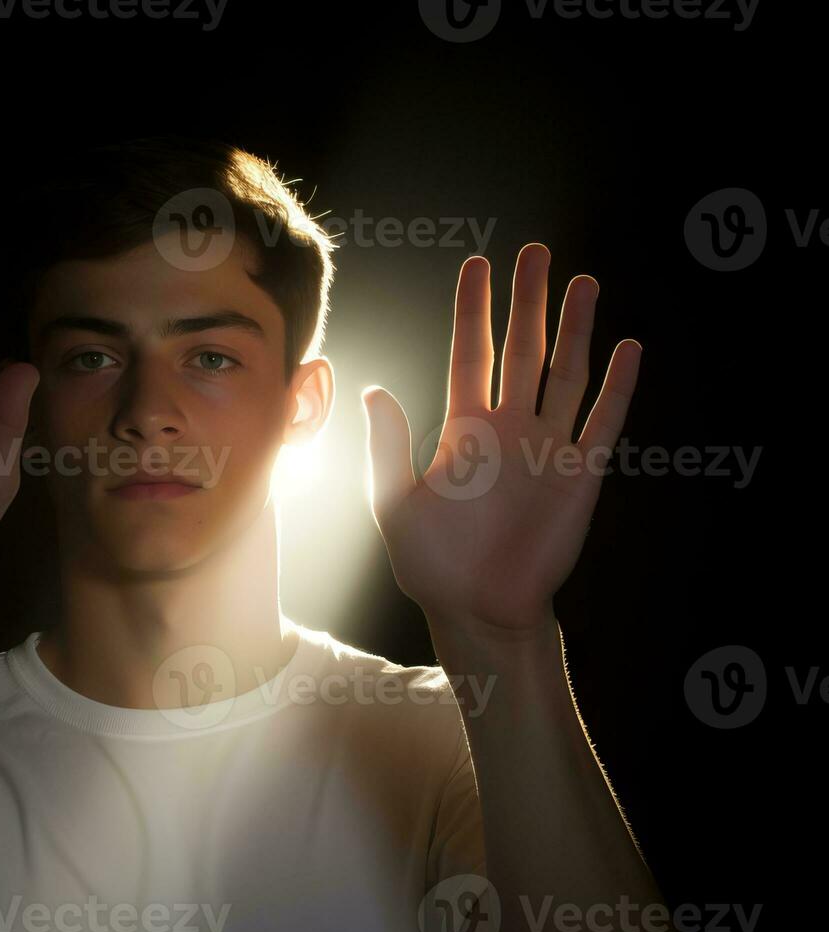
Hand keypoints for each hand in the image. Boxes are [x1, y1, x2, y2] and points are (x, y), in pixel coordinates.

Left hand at [362, 243, 639, 636]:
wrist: (479, 609)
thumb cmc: (432, 561)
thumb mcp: (394, 502)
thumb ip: (388, 446)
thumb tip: (373, 389)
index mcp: (464, 428)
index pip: (470, 353)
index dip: (474, 310)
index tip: (478, 264)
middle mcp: (509, 428)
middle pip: (521, 350)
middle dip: (528, 301)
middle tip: (536, 252)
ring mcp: (547, 447)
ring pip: (565, 374)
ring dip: (575, 329)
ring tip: (582, 282)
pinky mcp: (581, 475)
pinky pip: (603, 422)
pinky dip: (618, 387)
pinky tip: (627, 348)